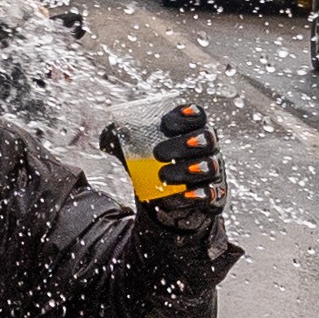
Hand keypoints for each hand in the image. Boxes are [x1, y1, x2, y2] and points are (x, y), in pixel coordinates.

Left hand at [100, 102, 224, 227]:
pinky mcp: (214, 197)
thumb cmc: (153, 168)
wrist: (166, 203)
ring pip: (210, 166)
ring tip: (162, 175)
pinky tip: (175, 198)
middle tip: (157, 153)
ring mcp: (213, 173)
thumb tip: (104, 139)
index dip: (188, 114)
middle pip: (207, 138)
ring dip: (186, 170)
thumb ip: (122, 141)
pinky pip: (210, 196)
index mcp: (193, 132)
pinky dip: (193, 196)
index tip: (166, 122)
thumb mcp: (136, 152)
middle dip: (184, 143)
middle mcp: (208, 149)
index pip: (198, 116)